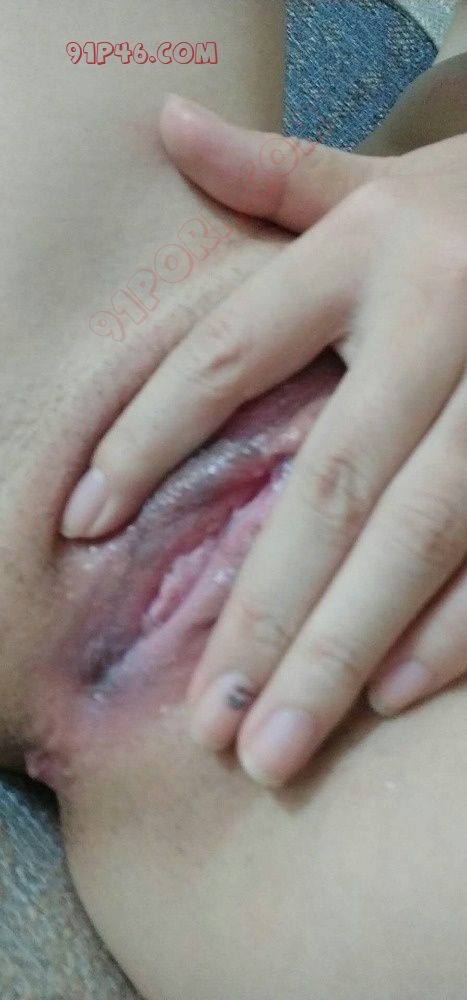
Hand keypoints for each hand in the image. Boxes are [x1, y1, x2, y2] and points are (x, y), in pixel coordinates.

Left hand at [64, 97, 466, 785]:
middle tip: (204, 725)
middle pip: (329, 487)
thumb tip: (164, 122)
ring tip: (273, 749)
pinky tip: (390, 696)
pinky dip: (452, 628)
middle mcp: (439, 320)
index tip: (82, 526)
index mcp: (372, 250)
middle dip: (265, 613)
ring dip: (345, 653)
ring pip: (416, 538)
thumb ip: (275, 176)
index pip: (227, 355)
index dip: (147, 440)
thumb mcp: (380, 183)